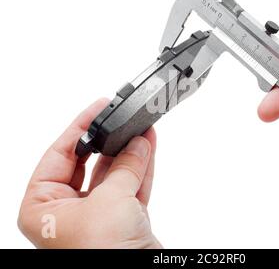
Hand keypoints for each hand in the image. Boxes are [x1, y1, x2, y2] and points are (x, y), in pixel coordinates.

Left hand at [18, 99, 161, 247]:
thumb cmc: (103, 255)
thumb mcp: (111, 200)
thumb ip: (124, 166)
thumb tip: (135, 143)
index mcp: (44, 207)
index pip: (60, 155)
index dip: (80, 129)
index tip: (97, 108)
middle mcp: (68, 211)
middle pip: (89, 163)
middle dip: (109, 141)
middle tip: (121, 117)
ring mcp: (97, 216)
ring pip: (114, 174)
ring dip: (130, 152)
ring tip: (141, 128)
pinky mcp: (122, 221)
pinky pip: (131, 186)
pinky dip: (142, 167)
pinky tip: (149, 146)